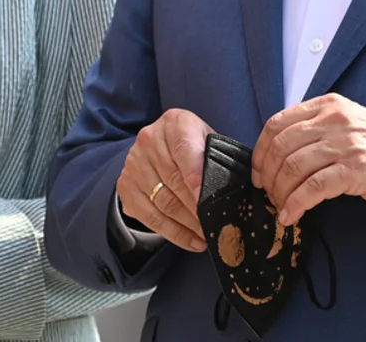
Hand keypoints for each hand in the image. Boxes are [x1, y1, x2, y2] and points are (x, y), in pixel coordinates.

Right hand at [117, 108, 212, 252]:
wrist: (158, 145)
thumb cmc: (194, 146)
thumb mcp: (208, 141)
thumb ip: (218, 158)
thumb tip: (239, 189)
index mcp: (174, 123)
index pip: (184, 150)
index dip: (195, 176)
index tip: (206, 199)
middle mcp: (148, 139)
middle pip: (173, 180)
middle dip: (197, 208)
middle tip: (216, 226)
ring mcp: (133, 164)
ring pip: (163, 202)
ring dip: (188, 225)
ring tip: (208, 237)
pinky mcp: (125, 186)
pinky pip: (150, 217)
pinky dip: (173, 233)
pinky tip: (192, 241)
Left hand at [252, 93, 365, 225]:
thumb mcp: (342, 122)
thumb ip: (312, 128)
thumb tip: (273, 155)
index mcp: (325, 105)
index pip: (277, 124)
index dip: (260, 151)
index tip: (257, 173)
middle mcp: (333, 120)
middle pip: (281, 147)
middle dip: (267, 176)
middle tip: (268, 194)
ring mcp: (345, 144)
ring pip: (293, 168)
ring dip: (280, 193)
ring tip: (281, 207)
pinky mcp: (355, 169)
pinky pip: (313, 188)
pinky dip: (296, 204)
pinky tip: (291, 216)